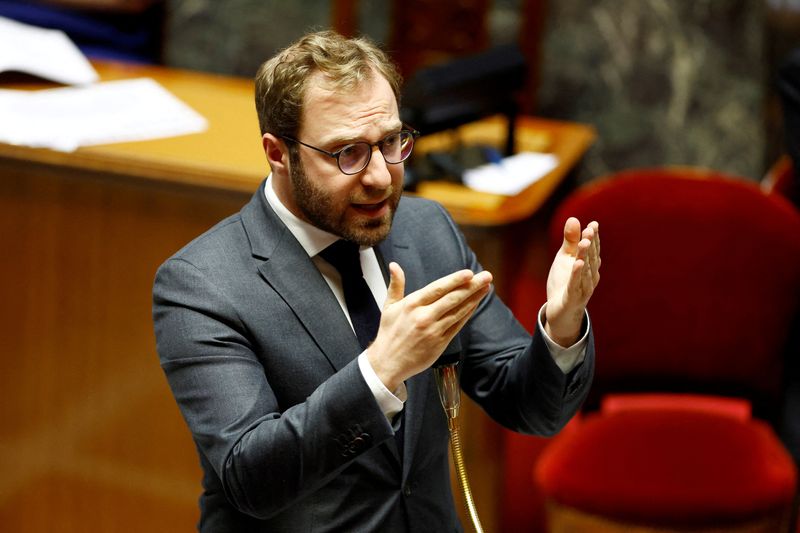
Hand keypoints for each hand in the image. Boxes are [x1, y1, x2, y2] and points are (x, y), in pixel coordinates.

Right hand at [366, 263, 492, 390]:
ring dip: (474, 298)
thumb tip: (394, 265)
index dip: (455, 280)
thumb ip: (396, 285)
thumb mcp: (388, 306)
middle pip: (453, 298)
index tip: (469, 273)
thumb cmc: (389, 333)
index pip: (437, 288)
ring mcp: (433, 330)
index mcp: (411, 305)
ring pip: (458, 311)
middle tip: (487, 276)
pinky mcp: (440, 343)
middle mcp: (424, 317)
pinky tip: (475, 304)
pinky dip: (467, 314)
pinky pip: (457, 325)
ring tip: (486, 287)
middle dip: (472, 286)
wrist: (388, 363)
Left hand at [544, 218, 600, 345]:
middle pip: (591, 258)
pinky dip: (577, 274)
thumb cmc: (565, 282)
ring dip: (586, 256)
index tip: (593, 224)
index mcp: (589, 265)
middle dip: (591, 243)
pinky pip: (575, 285)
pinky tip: (578, 264)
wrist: (560, 311)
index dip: (593, 237)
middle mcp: (590, 276)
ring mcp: (583, 288)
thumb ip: (570, 241)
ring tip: (584, 242)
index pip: (593, 249)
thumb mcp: (565, 258)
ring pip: (585, 270)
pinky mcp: (572, 298)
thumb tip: (573, 218)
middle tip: (589, 230)